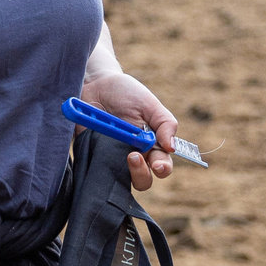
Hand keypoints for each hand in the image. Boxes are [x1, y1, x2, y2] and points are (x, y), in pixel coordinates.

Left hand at [83, 70, 177, 191]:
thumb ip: (165, 123)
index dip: (162, 168)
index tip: (156, 164)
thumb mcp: (148, 104)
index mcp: (152, 145)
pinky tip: (101, 157)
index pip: (162, 165)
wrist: (93, 84)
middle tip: (133, 156)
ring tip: (123, 156)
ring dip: (124, 174)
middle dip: (142, 174)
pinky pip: (98, 173)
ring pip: (121, 182)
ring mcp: (113, 158)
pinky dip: (100, 172)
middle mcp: (134, 155)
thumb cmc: (125, 93)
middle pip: (143, 180)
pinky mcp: (93, 157)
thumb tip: (172, 148)